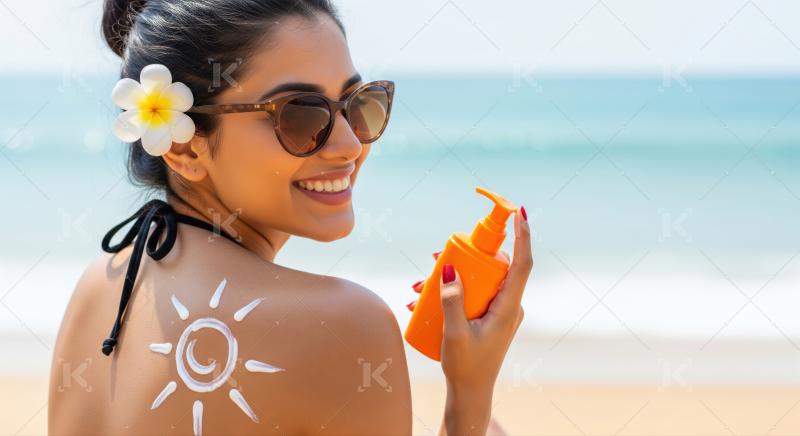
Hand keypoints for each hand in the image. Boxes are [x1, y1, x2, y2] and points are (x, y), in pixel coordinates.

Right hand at [438, 209, 531, 389]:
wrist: (471, 393)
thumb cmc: (467, 368)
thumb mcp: (455, 334)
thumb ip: (452, 301)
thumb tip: (449, 268)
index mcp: (509, 308)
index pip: (522, 264)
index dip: (523, 236)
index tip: (520, 212)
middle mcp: (509, 305)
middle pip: (493, 267)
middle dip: (464, 257)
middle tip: (436, 258)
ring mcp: (499, 310)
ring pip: (480, 279)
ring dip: (452, 277)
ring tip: (420, 288)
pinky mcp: (489, 315)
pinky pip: (474, 293)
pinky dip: (453, 291)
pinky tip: (425, 299)